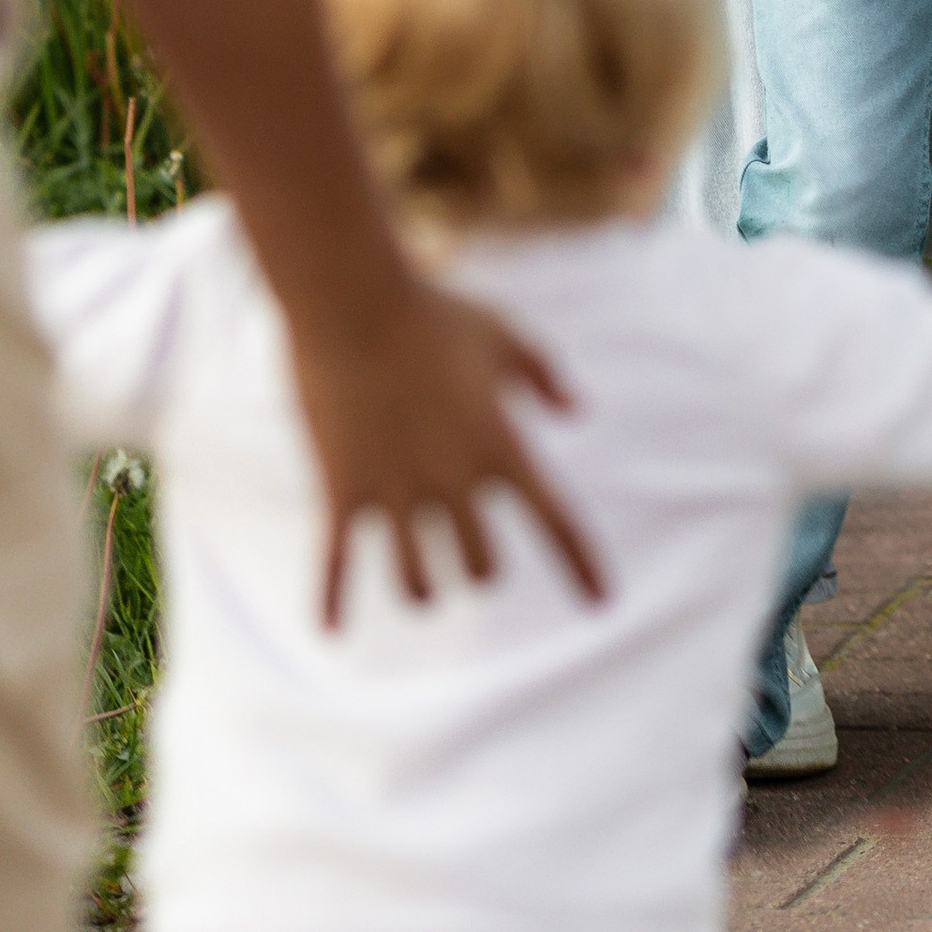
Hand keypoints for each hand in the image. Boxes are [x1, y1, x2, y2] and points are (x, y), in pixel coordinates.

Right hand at [288, 271, 604, 622]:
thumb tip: (577, 413)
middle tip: (466, 548)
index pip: (557, 522)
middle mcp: (454, 482)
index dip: (582, 566)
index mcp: (501, 447)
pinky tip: (330, 631)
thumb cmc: (431, 311)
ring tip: (420, 581)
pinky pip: (336, 563)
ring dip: (423, 587)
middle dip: (479, 565)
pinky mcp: (343, 489)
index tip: (601, 603)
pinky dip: (333, 600)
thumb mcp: (501, 333)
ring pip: (418, 583)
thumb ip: (544, 375)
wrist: (353, 299)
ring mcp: (395, 492)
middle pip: (482, 566)